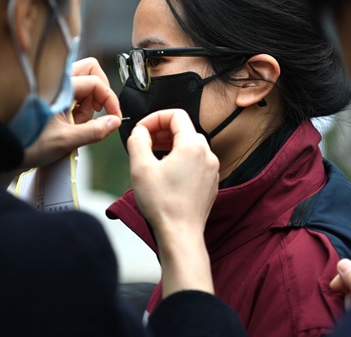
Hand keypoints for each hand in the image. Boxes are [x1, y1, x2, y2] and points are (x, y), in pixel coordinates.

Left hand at [21, 57, 121, 169]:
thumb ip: (94, 131)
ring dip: (89, 101)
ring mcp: (54, 86)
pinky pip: (76, 91)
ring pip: (85, 80)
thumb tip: (114, 122)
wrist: (5, 153)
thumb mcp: (65, 141)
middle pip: (91, 70)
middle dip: (100, 92)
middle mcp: (56, 81)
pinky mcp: (53, 95)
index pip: (95, 82)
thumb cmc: (27, 145)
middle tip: (98, 113)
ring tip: (78, 124)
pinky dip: (81, 105)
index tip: (115, 118)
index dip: (109, 100)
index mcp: (57, 86)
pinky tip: (72, 122)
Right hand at [127, 109, 219, 296]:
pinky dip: (180, 160)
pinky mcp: (211, 183)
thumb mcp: (140, 167)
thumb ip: (138, 140)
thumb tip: (141, 131)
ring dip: (171, 146)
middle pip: (184, 129)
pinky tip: (166, 174)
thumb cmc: (162, 203)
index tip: (142, 130)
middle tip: (144, 143)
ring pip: (190, 146)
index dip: (155, 118)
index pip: (176, 115)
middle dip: (162, 132)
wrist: (181, 235)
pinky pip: (196, 162)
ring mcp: (212, 169)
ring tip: (153, 158)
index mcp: (192, 145)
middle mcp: (207, 154)